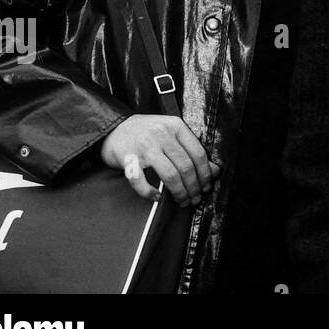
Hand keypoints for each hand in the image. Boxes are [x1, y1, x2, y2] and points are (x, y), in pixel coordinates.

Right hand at [101, 114, 219, 206]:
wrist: (114, 127)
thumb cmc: (148, 133)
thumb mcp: (172, 134)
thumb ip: (192, 149)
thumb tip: (215, 171)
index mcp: (176, 126)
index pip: (198, 153)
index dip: (205, 174)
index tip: (206, 187)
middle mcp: (162, 134)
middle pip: (186, 166)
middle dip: (193, 187)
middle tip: (195, 199)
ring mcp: (144, 146)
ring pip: (169, 174)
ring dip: (179, 192)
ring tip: (182, 201)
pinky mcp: (127, 159)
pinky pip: (140, 181)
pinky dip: (149, 193)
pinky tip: (157, 197)